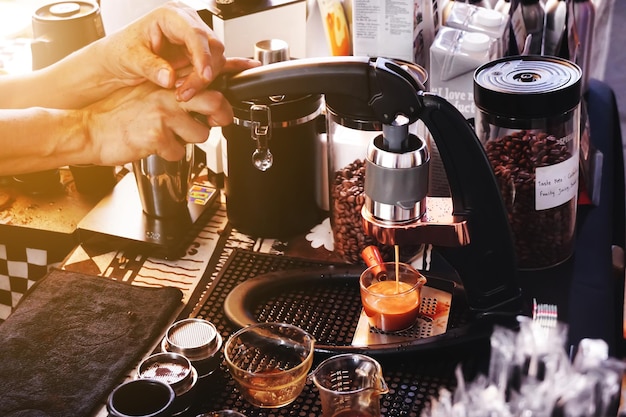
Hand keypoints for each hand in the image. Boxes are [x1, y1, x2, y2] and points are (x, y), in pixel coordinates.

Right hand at [83, 57, 259, 164]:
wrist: (90, 130)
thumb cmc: (119, 114)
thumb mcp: (147, 93)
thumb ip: (175, 91)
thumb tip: (204, 96)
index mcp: (166, 82)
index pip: (206, 75)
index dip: (230, 72)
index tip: (248, 68)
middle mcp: (167, 94)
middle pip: (214, 101)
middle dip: (222, 116)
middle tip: (217, 121)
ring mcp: (163, 114)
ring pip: (201, 133)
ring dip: (190, 140)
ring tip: (170, 137)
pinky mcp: (156, 136)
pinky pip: (180, 153)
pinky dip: (171, 155)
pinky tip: (155, 147)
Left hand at [99, 1, 226, 100]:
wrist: (117, 61)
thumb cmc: (120, 52)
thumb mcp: (131, 59)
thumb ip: (150, 68)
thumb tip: (170, 78)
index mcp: (169, 16)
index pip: (195, 33)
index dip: (203, 55)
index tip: (204, 76)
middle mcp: (186, 24)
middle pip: (213, 46)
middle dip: (203, 73)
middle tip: (185, 92)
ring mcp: (193, 40)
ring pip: (216, 59)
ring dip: (203, 80)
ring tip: (181, 92)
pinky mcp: (197, 55)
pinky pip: (210, 69)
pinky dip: (201, 82)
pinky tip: (186, 89)